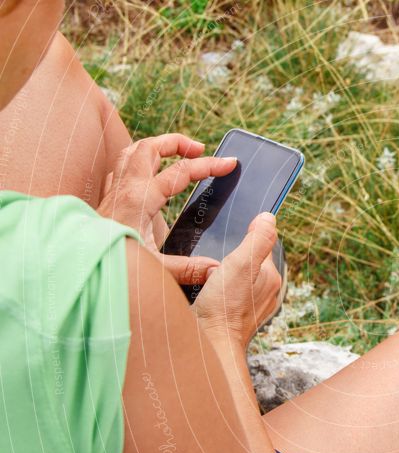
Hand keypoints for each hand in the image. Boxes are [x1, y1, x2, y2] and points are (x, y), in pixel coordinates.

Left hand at [98, 133, 236, 284]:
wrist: (73, 263)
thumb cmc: (110, 264)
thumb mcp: (154, 268)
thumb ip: (187, 269)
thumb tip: (217, 270)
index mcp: (140, 198)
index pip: (180, 171)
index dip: (209, 165)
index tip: (230, 164)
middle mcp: (125, 188)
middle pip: (151, 147)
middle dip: (178, 143)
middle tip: (200, 149)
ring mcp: (113, 192)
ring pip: (133, 153)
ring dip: (156, 147)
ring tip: (177, 153)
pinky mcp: (107, 201)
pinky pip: (121, 169)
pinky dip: (138, 163)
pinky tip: (147, 174)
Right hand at [192, 212, 281, 349]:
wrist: (209, 346)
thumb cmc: (224, 306)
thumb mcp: (241, 265)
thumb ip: (257, 240)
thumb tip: (268, 218)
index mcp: (271, 277)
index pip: (260, 246)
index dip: (241, 240)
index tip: (225, 243)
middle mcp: (266, 292)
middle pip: (246, 261)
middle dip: (229, 259)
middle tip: (213, 267)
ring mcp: (251, 306)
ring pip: (236, 278)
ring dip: (221, 275)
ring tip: (208, 280)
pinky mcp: (235, 316)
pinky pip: (226, 294)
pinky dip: (216, 290)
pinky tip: (205, 293)